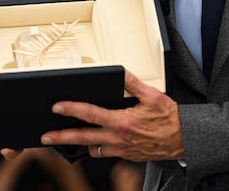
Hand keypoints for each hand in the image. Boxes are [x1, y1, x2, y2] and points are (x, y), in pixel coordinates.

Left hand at [40, 70, 183, 162]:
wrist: (183, 140)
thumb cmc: (169, 118)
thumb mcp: (152, 96)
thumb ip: (133, 83)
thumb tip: (120, 71)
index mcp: (121, 122)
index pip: (90, 114)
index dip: (71, 109)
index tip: (57, 106)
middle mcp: (117, 139)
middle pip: (82, 138)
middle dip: (61, 137)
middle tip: (45, 136)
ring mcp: (120, 150)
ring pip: (92, 149)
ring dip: (78, 144)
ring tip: (65, 139)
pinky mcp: (125, 156)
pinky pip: (104, 154)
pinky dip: (96, 148)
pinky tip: (94, 141)